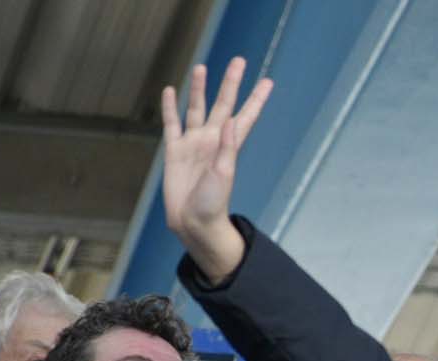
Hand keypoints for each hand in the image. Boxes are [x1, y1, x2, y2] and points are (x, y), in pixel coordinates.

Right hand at [161, 57, 272, 282]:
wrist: (194, 223)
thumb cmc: (213, 204)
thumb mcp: (223, 175)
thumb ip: (226, 148)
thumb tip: (229, 120)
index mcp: (229, 146)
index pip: (245, 116)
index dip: (256, 99)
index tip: (267, 81)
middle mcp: (212, 140)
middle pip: (222, 104)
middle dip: (230, 83)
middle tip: (238, 60)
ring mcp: (193, 144)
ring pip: (195, 108)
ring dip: (198, 89)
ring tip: (201, 67)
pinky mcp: (175, 151)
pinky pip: (172, 124)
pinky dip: (170, 108)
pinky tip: (169, 91)